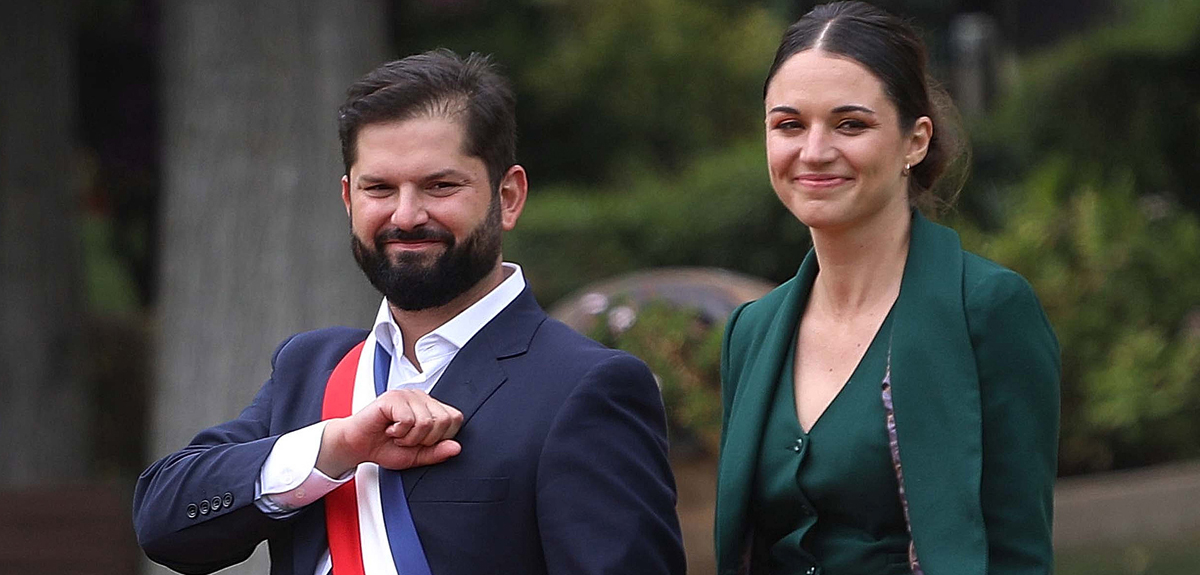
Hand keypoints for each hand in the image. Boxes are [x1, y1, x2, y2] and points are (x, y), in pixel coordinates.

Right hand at [316, 389, 463, 476]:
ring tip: (397, 435)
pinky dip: (399, 432)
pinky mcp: (393, 397)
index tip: (421, 442)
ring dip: (409, 438)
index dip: (441, 438)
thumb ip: (437, 452)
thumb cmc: (384, 447)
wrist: (357, 446)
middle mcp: (422, 398)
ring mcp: (408, 394)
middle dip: (425, 440)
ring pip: (426, 422)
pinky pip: (409, 420)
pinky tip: (389, 429)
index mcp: (430, 408)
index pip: (455, 419)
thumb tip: (456, 447)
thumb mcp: (416, 456)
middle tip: (407, 439)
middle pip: (444, 421)